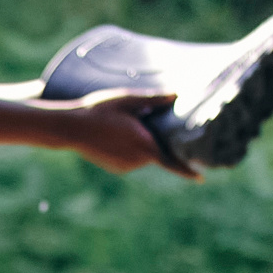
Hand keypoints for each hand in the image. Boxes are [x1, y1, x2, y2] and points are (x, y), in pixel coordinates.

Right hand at [58, 88, 189, 176]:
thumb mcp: (128, 100)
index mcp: (145, 145)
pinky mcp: (117, 169)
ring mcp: (126, 167)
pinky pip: (131, 160)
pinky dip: (128, 150)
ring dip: (140, 144)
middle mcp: (138, 160)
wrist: (71, 128)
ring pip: (143, 155)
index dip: (187, 170)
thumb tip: (177, 94)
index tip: (201, 178)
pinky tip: (113, 137)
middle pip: (156, 152)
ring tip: (119, 127)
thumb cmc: (99, 110)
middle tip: (136, 122)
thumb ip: (154, 99)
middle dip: (154, 139)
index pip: (172, 162)